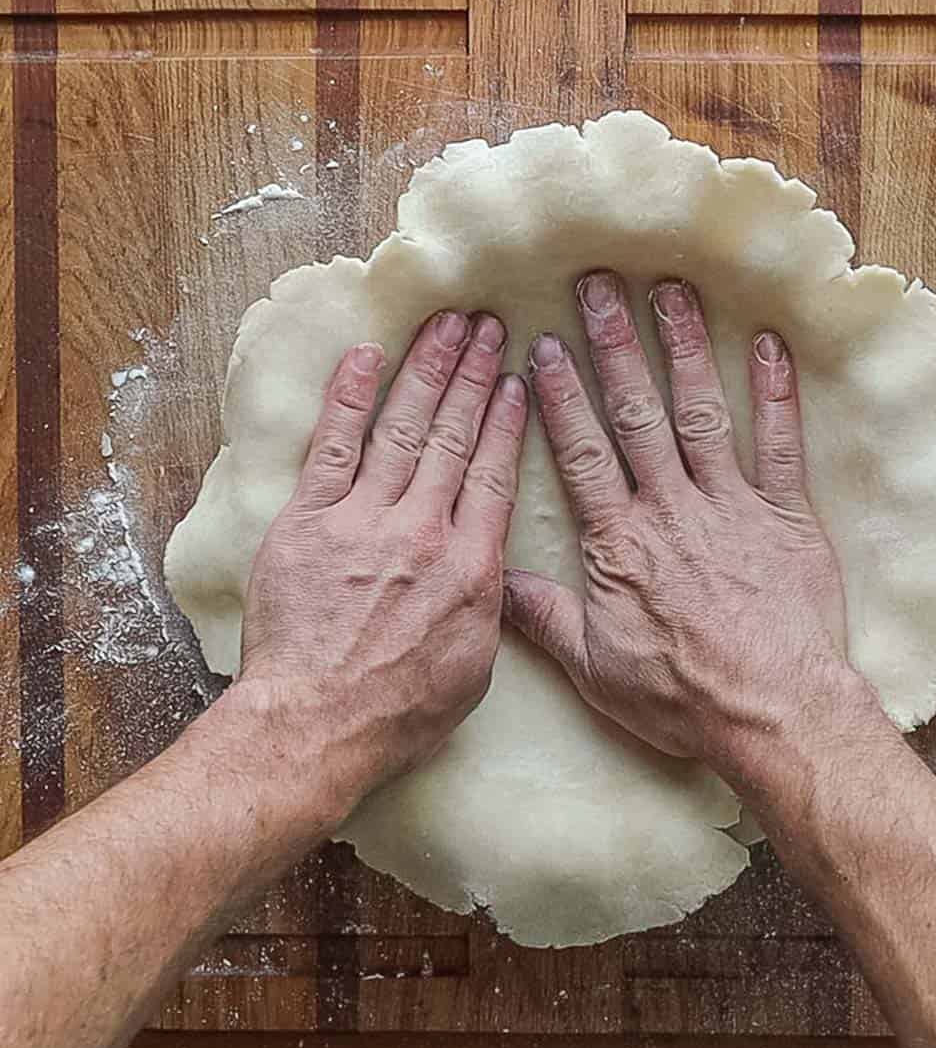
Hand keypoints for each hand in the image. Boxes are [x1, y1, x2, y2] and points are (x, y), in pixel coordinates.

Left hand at [239, 311, 526, 811]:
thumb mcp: (477, 666)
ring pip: (402, 429)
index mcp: (472, 566)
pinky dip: (349, 399)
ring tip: (445, 325)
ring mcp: (364, 522)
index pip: (493, 474)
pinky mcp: (309, 523)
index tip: (514, 380)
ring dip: (426, 371)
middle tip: (486, 325)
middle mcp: (423, 531)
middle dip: (472, 375)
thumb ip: (492, 607)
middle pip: (452, 437)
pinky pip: (333, 448)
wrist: (320, 723)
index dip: (505, 421)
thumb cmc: (401, 708)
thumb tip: (496, 573)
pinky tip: (366, 357)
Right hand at [503, 271, 889, 774]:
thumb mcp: (594, 669)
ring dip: (685, 348)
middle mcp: (672, 508)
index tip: (545, 346)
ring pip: (702, 412)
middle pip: (637, 413)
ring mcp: (732, 506)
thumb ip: (544, 617)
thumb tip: (495, 580)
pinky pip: (780, 445)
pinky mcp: (786, 516)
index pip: (583, 451)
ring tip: (671, 290)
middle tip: (599, 284)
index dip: (562, 396)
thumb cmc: (682, 697)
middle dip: (615, 344)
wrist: (774, 713)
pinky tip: (769, 344)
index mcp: (620, 541)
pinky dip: (776, 394)